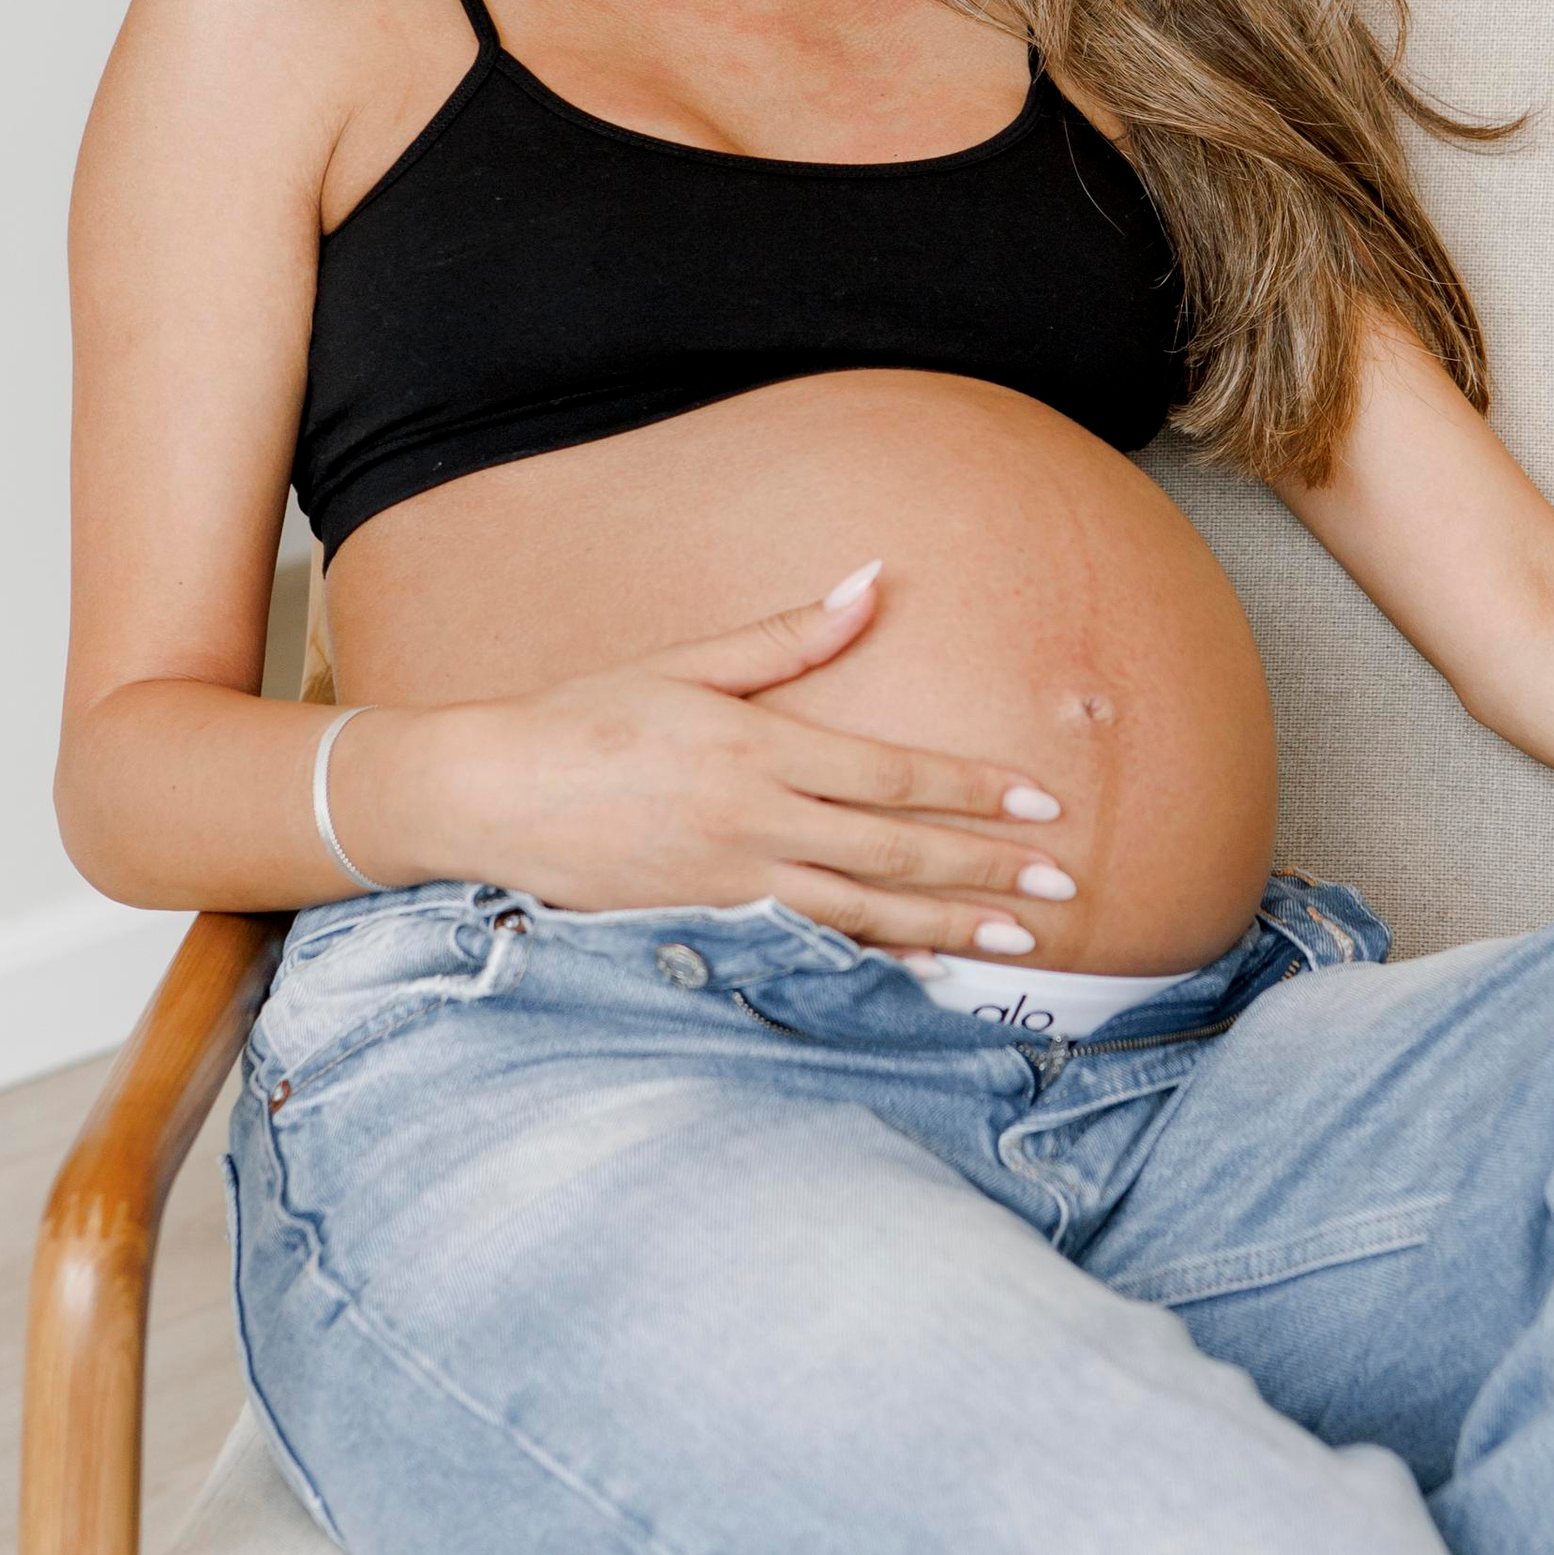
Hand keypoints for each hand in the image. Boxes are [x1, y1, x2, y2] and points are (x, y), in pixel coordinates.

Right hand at [372, 564, 1075, 959]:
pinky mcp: (707, 929)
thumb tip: (875, 581)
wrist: (488, 796)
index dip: (974, 789)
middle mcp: (754, 824)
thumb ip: (791, 637)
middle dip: (987, 870)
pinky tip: (927, 973)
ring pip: (864, 915)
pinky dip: (875, 963)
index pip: (893, 775)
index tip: (1043, 801)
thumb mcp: (689, 664)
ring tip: (1022, 946)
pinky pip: (809, 950)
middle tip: (1064, 885)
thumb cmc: (588, 717)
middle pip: (896, 854)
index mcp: (758, 749)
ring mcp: (732, 888)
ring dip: (950, 930)